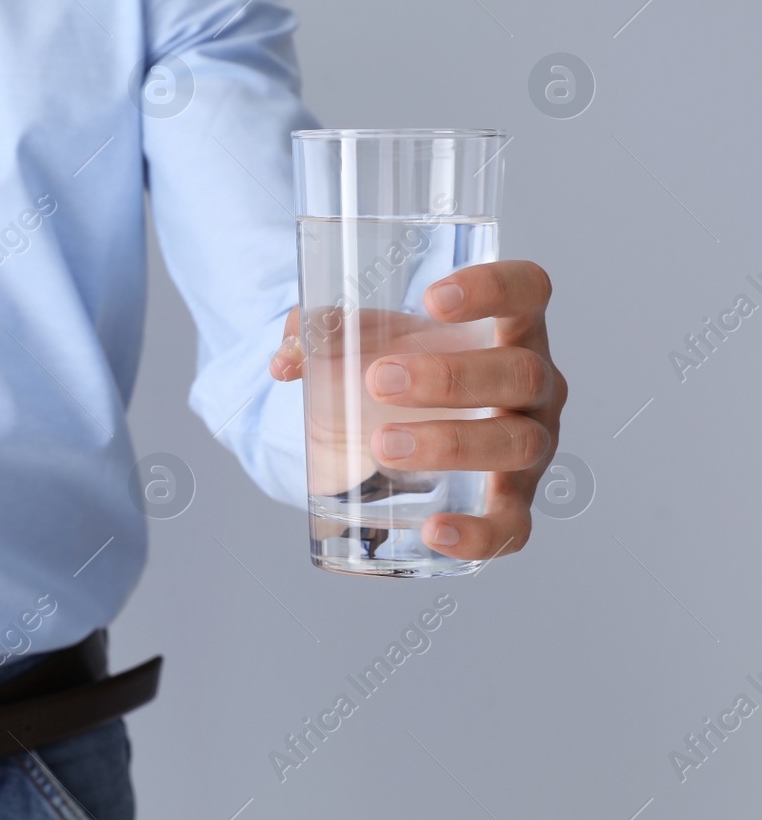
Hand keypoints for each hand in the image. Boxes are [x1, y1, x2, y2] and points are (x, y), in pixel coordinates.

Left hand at [268, 260, 566, 562]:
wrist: (387, 425)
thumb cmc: (390, 364)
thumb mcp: (356, 338)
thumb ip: (317, 334)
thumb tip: (287, 360)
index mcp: (508, 326)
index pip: (528, 289)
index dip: (494, 287)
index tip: (432, 299)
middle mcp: (535, 384)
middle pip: (522, 373)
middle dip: (450, 377)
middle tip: (377, 381)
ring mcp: (531, 445)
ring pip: (518, 443)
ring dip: (451, 444)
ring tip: (381, 444)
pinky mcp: (514, 504)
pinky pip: (513, 527)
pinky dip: (479, 535)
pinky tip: (433, 532)